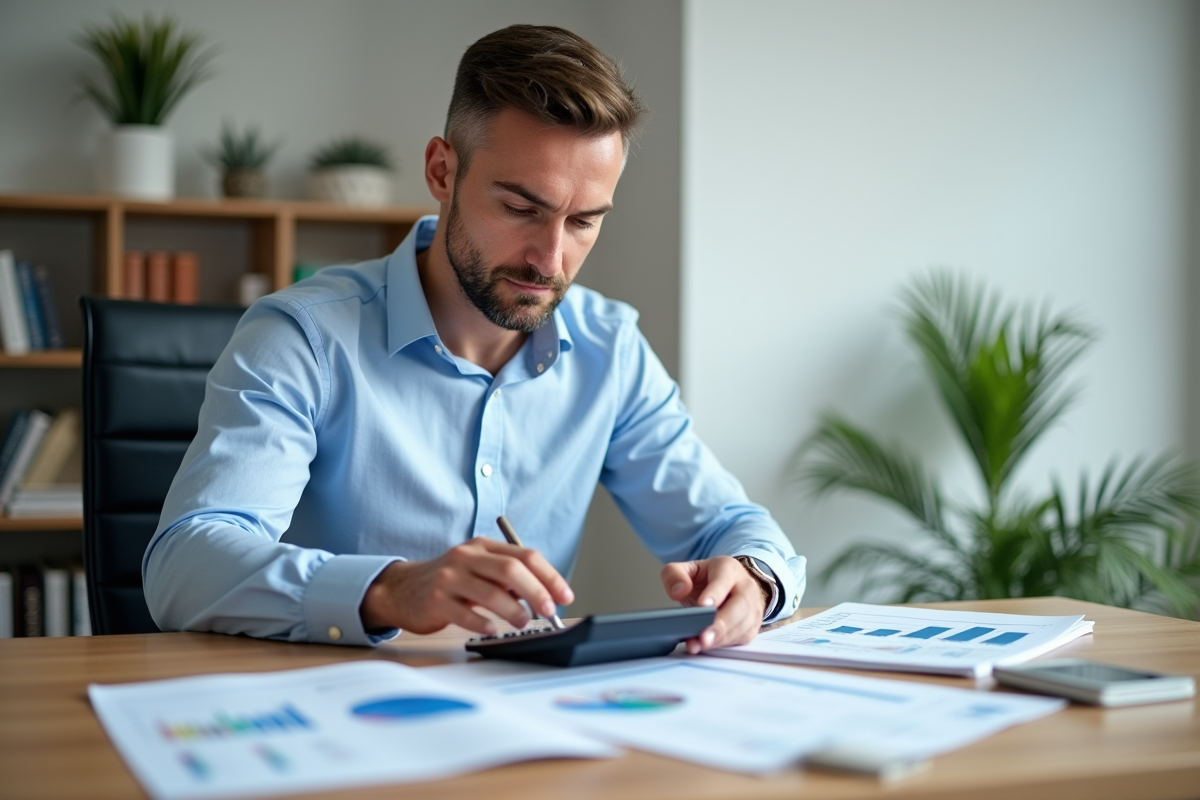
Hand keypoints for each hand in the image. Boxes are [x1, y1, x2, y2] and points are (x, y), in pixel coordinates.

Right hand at [359, 537, 573, 634]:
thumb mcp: (479, 570)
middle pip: (511, 569)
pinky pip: (464, 614)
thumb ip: (508, 579)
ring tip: (523, 622)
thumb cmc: (450, 582)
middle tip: (549, 611)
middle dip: (537, 592)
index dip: (549, 576)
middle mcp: (466, 557)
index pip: (525, 555)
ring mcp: (449, 578)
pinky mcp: (434, 601)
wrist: (402, 589)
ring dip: (514, 611)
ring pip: (490, 592)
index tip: (565, 595)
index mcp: (483, 546)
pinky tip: (493, 629)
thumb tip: (545, 596)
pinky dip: (483, 623)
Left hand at [661, 556, 766, 653]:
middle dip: (721, 623)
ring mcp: (752, 608)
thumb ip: (675, 574)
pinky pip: (740, 637)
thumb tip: (679, 591)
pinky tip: (706, 647)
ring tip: (701, 644)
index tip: (702, 605)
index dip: (714, 593)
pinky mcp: (751, 627)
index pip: (723, 580)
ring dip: (721, 637)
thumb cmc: (709, 579)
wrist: (732, 586)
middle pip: (739, 606)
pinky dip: (723, 644)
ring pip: (741, 625)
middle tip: (704, 636)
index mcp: (728, 569)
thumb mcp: (688, 570)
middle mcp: (745, 587)